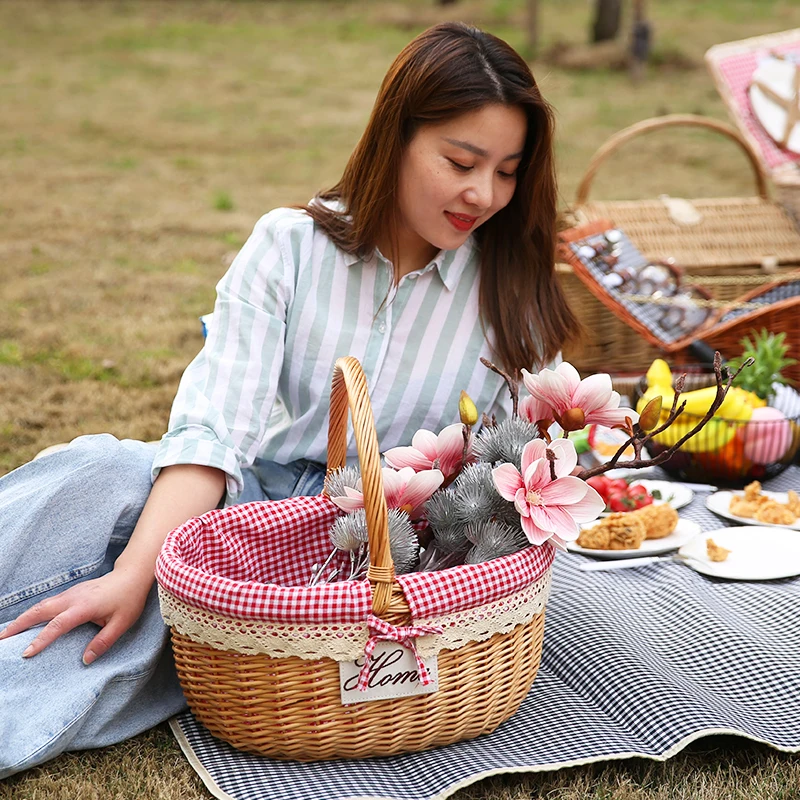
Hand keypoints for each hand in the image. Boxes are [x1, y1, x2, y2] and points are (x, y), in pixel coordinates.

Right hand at [0, 568, 151, 664]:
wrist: (132, 576)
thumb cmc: (129, 599)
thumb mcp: (122, 623)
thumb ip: (103, 642)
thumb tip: (85, 660)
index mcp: (84, 606)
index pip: (58, 625)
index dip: (41, 639)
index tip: (26, 653)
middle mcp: (73, 598)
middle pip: (40, 610)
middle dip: (18, 624)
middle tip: (1, 639)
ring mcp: (70, 593)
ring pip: (41, 605)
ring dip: (22, 618)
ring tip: (6, 633)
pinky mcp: (71, 593)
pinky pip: (47, 603)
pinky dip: (33, 613)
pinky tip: (26, 622)